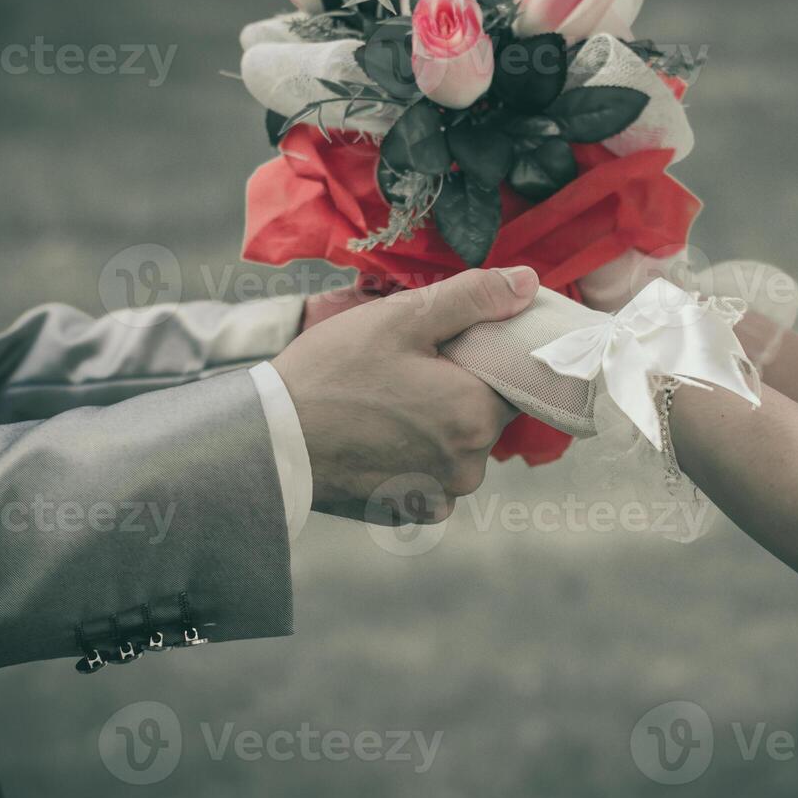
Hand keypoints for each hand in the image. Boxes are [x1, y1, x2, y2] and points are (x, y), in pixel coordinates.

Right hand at [272, 267, 539, 522]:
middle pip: (483, 415)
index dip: (481, 356)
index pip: (511, 378)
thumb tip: (528, 283)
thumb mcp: (401, 318)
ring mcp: (438, 497)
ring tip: (384, 401)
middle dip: (456, 390)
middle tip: (405, 368)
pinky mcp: (407, 514)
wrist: (268, 441)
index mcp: (476, 416)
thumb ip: (471, 298)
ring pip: (456, 447)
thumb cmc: (331, 374)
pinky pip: (428, 478)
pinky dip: (411, 458)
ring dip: (434, 426)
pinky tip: (376, 437)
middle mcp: (468, 467)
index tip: (444, 346)